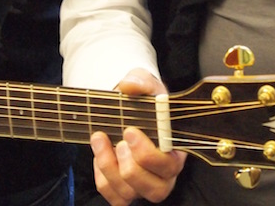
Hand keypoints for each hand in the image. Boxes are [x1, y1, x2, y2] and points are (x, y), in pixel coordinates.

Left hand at [90, 69, 185, 205]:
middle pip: (154, 189)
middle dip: (131, 166)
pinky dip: (101, 176)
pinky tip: (99, 151)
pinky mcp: (125, 189)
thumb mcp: (144, 82)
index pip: (169, 166)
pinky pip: (113, 196)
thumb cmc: (143, 98)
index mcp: (175, 149)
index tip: (129, 131)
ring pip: (129, 193)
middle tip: (120, 140)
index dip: (148, 155)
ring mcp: (144, 184)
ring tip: (100, 138)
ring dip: (109, 166)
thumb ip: (140, 81)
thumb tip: (130, 85)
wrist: (127, 106)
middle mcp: (164, 174)